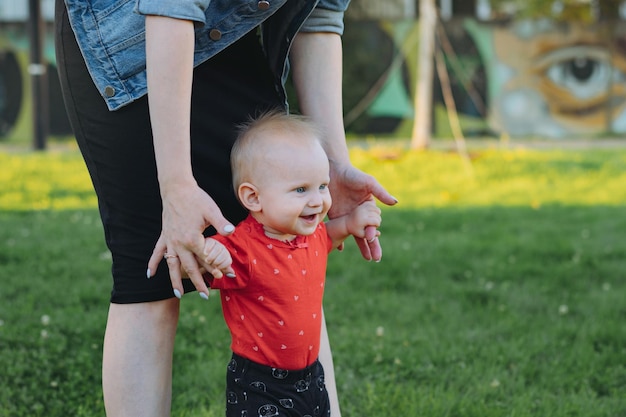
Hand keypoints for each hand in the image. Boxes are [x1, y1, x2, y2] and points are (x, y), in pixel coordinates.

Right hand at [146, 181, 234, 299]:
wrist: (176, 188)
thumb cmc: (196, 199)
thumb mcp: (212, 210)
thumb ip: (221, 223)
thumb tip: (231, 232)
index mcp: (192, 239)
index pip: (206, 258)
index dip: (217, 267)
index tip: (226, 274)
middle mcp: (178, 243)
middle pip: (189, 267)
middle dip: (198, 282)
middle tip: (206, 295)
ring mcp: (169, 240)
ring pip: (172, 265)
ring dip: (174, 280)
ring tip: (178, 295)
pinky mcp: (164, 235)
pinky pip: (157, 252)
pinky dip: (153, 263)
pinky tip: (149, 274)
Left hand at [328, 162, 396, 260]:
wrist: (333, 170)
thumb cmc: (353, 175)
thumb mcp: (368, 183)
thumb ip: (380, 192)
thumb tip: (395, 202)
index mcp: (369, 208)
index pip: (373, 224)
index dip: (373, 232)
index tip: (372, 238)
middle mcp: (360, 215)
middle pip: (366, 233)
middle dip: (371, 246)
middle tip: (375, 259)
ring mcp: (348, 217)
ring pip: (354, 235)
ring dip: (360, 247)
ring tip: (366, 258)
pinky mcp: (336, 216)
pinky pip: (338, 230)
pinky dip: (340, 239)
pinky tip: (340, 248)